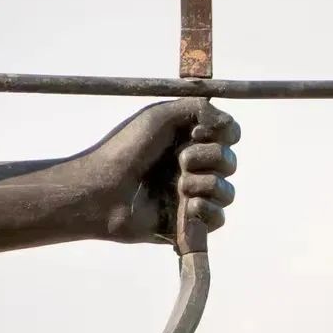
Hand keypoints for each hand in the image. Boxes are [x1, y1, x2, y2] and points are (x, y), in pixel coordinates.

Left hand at [84, 98, 239, 244]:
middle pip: (229, 161)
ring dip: (207, 184)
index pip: (228, 135)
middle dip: (210, 158)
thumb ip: (199, 109)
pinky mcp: (187, 223)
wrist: (103, 189)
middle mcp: (192, 167)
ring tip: (180, 187)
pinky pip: (218, 219)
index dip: (222, 134)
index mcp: (187, 140)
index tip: (198, 133)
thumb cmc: (126, 150)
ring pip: (226, 192)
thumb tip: (229, 123)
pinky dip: (207, 210)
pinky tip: (188, 207)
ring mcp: (190, 196)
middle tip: (180, 160)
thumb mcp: (160, 115)